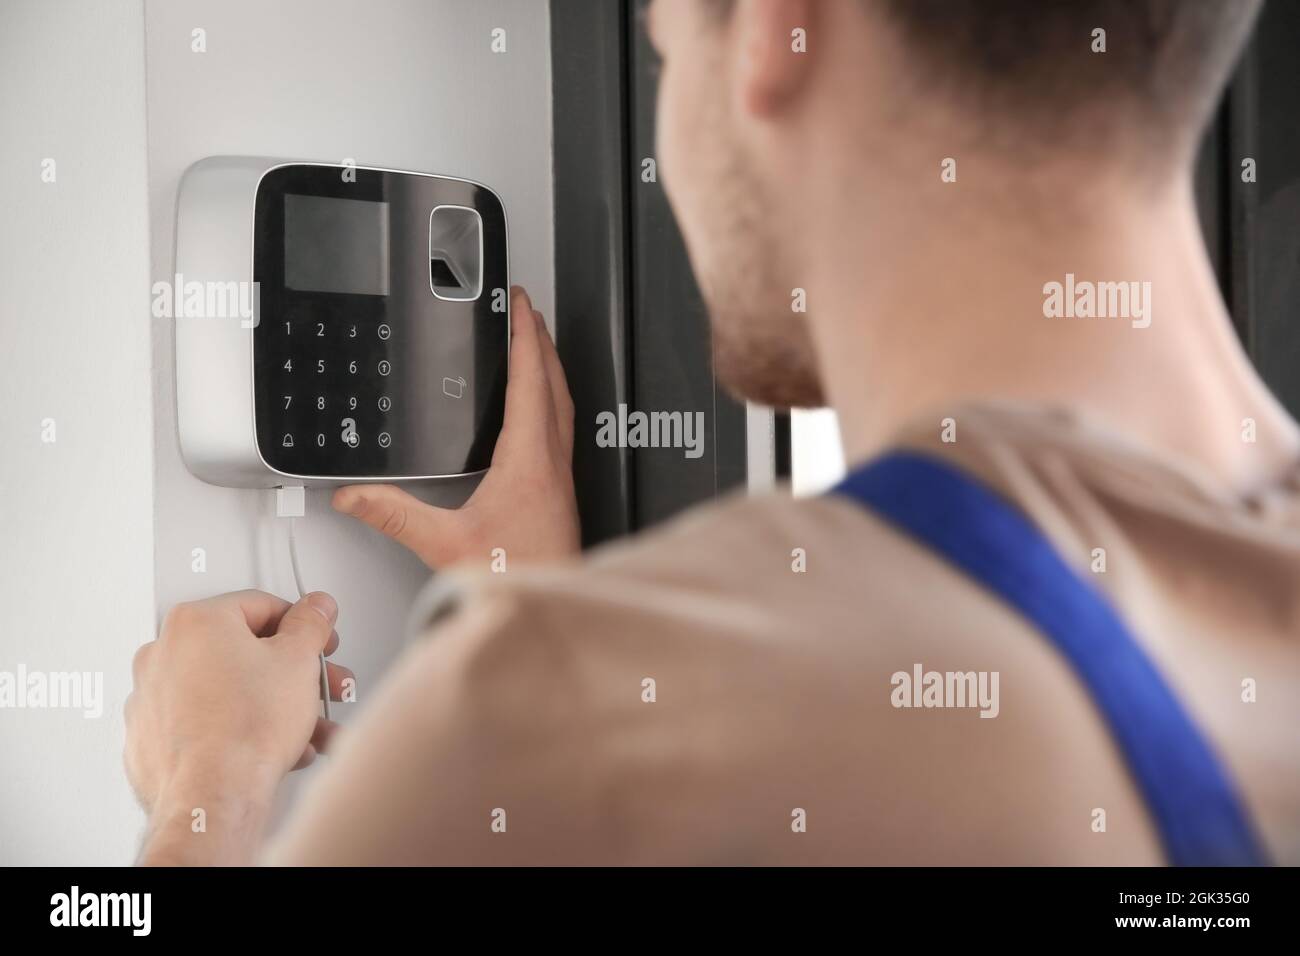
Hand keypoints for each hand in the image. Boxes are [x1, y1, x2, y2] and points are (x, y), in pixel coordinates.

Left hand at [125, 590, 350, 864]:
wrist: (212, 795)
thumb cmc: (244, 730)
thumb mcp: (298, 660)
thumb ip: (310, 624)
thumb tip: (314, 609)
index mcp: (195, 622)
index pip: (261, 606)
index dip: (302, 625)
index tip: (318, 641)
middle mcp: (163, 653)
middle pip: (244, 652)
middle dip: (293, 674)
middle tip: (319, 687)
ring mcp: (152, 698)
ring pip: (228, 691)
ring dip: (274, 707)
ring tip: (307, 729)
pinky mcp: (151, 738)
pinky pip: (206, 723)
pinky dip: (240, 730)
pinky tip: (275, 748)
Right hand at [333, 286, 579, 567]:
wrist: (551, 603)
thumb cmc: (514, 578)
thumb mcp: (443, 544)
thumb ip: (395, 515)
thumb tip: (355, 494)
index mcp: (530, 461)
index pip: (530, 381)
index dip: (525, 336)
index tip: (521, 304)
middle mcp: (553, 464)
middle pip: (554, 384)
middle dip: (540, 341)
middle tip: (528, 311)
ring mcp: (562, 478)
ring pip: (563, 406)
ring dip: (549, 370)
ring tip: (535, 347)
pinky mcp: (562, 494)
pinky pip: (561, 430)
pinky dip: (550, 403)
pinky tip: (536, 413)